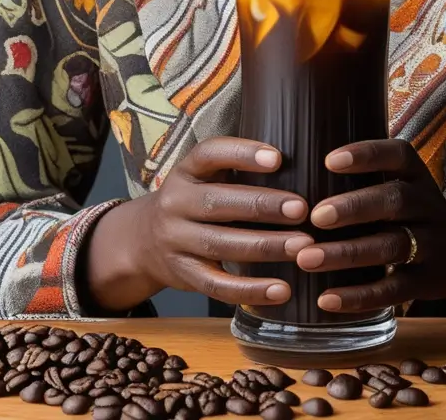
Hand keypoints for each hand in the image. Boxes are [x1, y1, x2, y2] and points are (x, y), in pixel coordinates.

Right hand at [85, 138, 312, 312]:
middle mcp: (175, 203)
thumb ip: (237, 169)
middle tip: (302, 208)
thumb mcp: (204, 176)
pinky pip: (217, 286)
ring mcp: (176, 242)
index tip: (277, 158)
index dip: (242, 154)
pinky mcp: (184, 276)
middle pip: (218, 202)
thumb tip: (299, 161)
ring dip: (265, 246)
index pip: (209, 154)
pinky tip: (282, 289)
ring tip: (303, 245)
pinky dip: (251, 291)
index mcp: (186, 171)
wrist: (142, 241)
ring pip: (221, 245)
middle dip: (262, 206)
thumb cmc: (194, 201)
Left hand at [295, 138, 445, 313]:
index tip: (330, 160)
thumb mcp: (403, 184)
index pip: (398, 155)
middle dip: (354, 208)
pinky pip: (393, 290)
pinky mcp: (427, 283)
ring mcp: (432, 245)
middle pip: (395, 201)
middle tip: (315, 216)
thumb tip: (297, 162)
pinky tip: (326, 298)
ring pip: (391, 247)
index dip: (367, 155)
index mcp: (417, 176)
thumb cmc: (413, 213)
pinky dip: (359, 296)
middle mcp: (428, 206)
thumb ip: (367, 174)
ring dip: (347, 253)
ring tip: (306, 258)